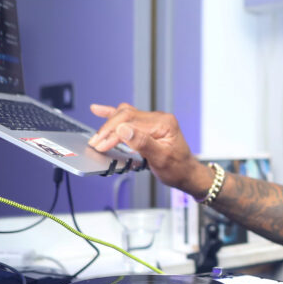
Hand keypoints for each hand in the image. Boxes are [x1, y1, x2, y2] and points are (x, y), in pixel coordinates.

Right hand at [87, 103, 210, 194]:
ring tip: (96, 136)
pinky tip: (98, 109)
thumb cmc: (177, 169)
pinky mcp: (148, 125)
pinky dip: (113, 114)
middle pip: (126, 116)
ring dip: (108, 125)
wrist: (187, 173)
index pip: (131, 123)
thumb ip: (142, 143)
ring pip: (125, 115)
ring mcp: (154, 120)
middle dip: (108, 130)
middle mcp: (159, 118)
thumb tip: (124, 130)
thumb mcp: (161, 159)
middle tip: (95, 144)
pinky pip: (129, 116)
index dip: (113, 134)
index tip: (101, 145)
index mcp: (164, 123)